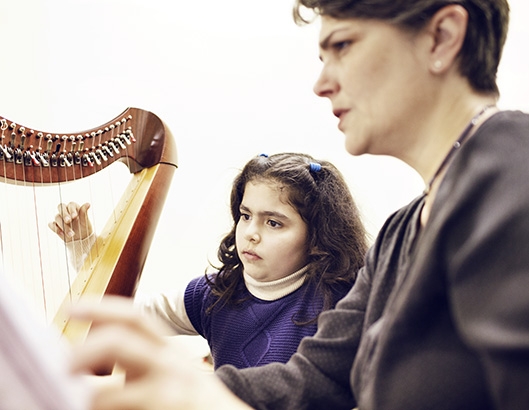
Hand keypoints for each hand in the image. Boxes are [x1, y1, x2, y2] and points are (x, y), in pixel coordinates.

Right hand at [49, 202, 92, 241]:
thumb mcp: (85, 221)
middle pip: (60, 207)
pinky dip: (56, 229)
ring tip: (72, 234)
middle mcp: (66, 211)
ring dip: (63, 225)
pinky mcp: (55, 225)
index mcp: (74, 208)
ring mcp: (60, 218)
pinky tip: (62, 234)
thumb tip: (88, 204)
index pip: (70, 205)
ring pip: (57, 217)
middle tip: (68, 221)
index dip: (71, 210)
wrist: (81, 239)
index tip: (74, 216)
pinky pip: (51, 225)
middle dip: (64, 214)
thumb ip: (84, 213)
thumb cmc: (84, 228)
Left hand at [69, 296, 251, 409]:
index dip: (101, 309)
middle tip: (65, 366)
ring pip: (110, 393)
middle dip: (86, 350)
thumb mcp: (171, 371)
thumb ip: (137, 362)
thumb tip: (86, 363)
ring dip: (90, 399)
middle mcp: (168, 364)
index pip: (133, 318)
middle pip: (120, 341)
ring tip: (79, 402)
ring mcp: (168, 392)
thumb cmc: (192, 399)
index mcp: (165, 349)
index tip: (71, 308)